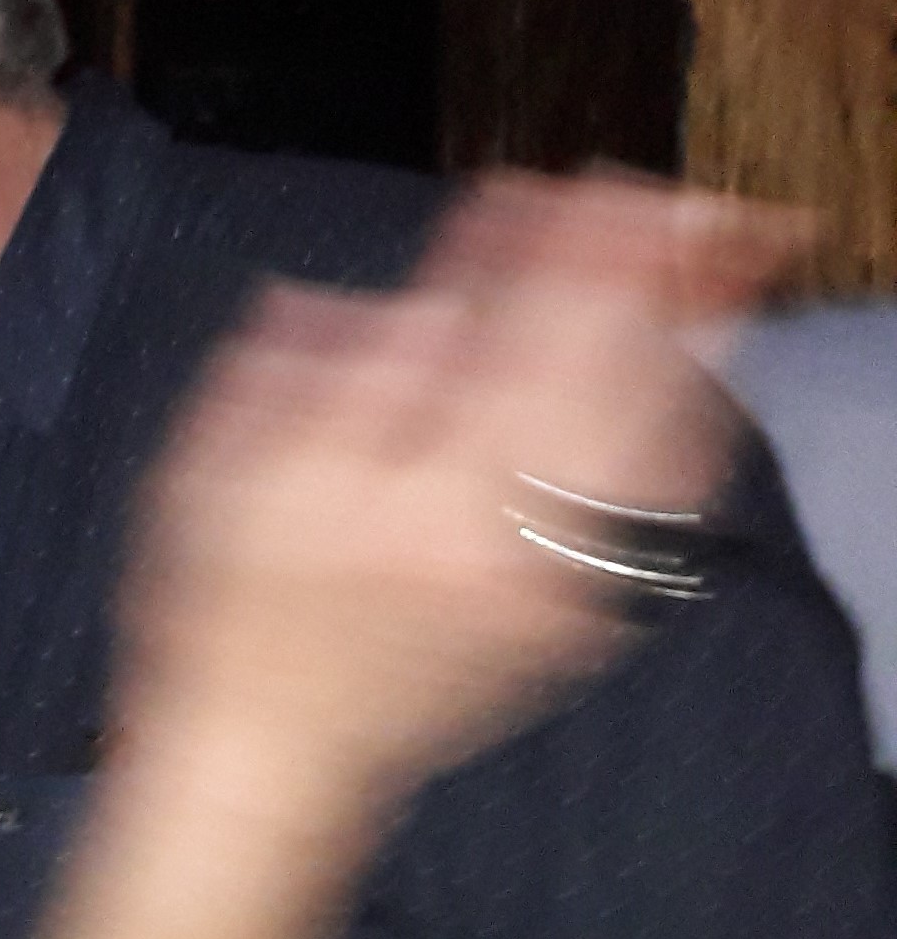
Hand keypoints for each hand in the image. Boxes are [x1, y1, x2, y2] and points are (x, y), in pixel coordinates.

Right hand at [115, 174, 799, 854]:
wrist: (266, 757)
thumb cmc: (226, 617)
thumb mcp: (226, 474)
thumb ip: (322, 376)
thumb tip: (417, 303)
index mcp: (427, 486)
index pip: (525, 335)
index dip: (565, 247)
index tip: (585, 181)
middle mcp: (515, 530)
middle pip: (620, 377)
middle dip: (654, 277)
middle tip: (679, 202)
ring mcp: (558, 573)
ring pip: (660, 438)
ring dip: (689, 343)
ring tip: (711, 271)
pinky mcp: (572, 606)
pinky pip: (656, 503)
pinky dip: (687, 430)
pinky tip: (690, 387)